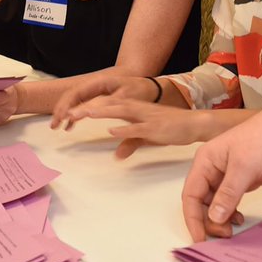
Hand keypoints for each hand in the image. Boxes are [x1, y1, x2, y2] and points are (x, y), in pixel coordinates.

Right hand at [50, 75, 161, 129]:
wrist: (150, 88)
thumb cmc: (139, 90)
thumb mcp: (124, 98)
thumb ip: (106, 104)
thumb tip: (89, 112)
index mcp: (99, 83)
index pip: (76, 92)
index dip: (66, 105)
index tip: (62, 117)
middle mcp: (94, 86)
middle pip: (71, 96)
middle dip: (60, 110)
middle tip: (54, 125)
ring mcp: (95, 93)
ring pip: (74, 102)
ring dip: (64, 113)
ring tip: (57, 127)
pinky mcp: (98, 100)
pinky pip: (81, 106)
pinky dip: (74, 115)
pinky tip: (69, 126)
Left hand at [74, 99, 222, 158]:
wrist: (195, 124)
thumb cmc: (171, 128)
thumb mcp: (146, 137)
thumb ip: (130, 143)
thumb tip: (117, 156)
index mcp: (133, 108)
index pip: (106, 104)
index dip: (87, 107)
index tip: (69, 113)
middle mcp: (136, 108)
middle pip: (108, 105)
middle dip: (87, 108)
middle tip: (67, 113)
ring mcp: (145, 117)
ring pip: (120, 111)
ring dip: (102, 112)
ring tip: (84, 113)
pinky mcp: (155, 127)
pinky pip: (137, 128)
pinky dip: (124, 129)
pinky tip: (112, 130)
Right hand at [181, 96, 261, 240]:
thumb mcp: (244, 168)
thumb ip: (228, 194)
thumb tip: (213, 218)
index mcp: (205, 161)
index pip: (191, 194)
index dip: (193, 218)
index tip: (199, 239)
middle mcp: (211, 169)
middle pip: (200, 201)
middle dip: (207, 221)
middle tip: (224, 235)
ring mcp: (226, 175)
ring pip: (214, 203)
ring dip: (219, 219)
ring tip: (231, 230)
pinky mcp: (241, 180)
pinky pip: (228, 201)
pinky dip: (230, 212)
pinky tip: (239, 219)